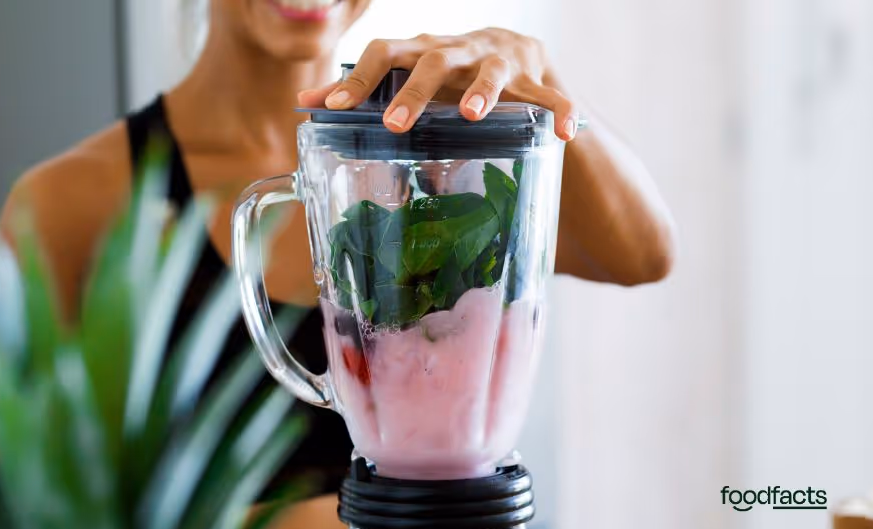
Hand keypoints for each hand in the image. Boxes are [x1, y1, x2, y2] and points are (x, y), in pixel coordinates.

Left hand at [298, 28, 579, 140]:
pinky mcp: (536, 77)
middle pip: (432, 61)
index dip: (358, 79)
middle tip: (397, 125)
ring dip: (482, 91)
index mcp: (421, 50)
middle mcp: (457, 50)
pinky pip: (551, 95)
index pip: (383, 54)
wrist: (513, 52)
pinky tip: (567, 133)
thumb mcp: (407, 76)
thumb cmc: (446, 73)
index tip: (334, 108)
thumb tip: (305, 105)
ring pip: (491, 70)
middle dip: (414, 92)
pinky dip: (560, 111)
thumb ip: (363, 91)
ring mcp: (498, 60)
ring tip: (472, 115)